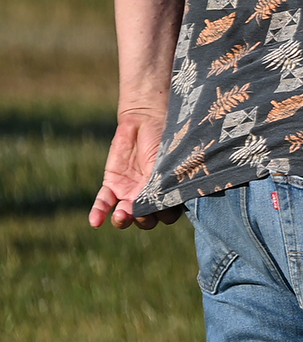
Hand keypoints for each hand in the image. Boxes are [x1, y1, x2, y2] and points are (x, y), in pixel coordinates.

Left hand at [89, 114, 158, 228]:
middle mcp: (148, 196)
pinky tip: (95, 221)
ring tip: (121, 216)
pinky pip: (104, 202)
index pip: (167, 214)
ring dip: (123, 219)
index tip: (161, 208)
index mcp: (167, 192)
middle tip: (141, 212)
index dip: (164, 215)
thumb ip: (157, 183)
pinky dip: (99, 212)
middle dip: (144, 219)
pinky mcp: (112, 184)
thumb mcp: (163, 163)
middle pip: (146, 220)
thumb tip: (150, 205)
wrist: (144, 120)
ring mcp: (129, 192)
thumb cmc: (162, 140)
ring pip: (125, 215)